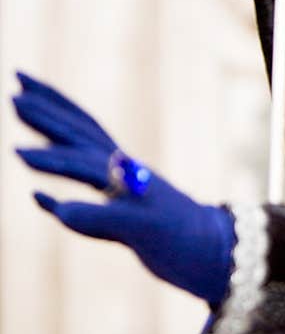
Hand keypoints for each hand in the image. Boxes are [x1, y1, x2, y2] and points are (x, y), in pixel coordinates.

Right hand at [13, 71, 234, 303]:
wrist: (215, 255)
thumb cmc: (184, 240)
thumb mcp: (144, 230)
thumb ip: (103, 218)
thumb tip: (59, 209)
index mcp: (126, 174)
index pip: (80, 157)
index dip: (49, 155)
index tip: (16, 149)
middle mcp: (123, 174)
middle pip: (80, 133)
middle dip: (48, 109)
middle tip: (17, 79)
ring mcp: (124, 190)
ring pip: (82, 152)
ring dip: (53, 130)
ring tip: (26, 112)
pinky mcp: (125, 214)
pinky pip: (85, 196)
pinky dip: (58, 196)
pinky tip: (40, 197)